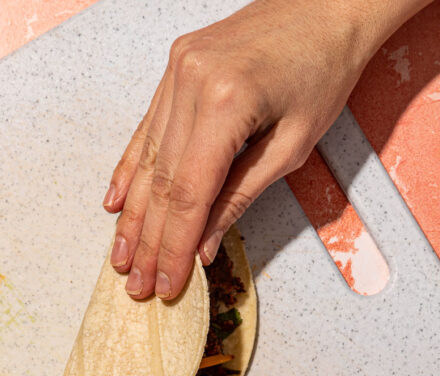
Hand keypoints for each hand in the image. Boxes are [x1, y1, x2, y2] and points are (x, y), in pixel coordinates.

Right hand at [104, 0, 431, 299]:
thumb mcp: (291, 147)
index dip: (174, 246)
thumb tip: (201, 246)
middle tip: (137, 283)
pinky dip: (130, 170)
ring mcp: (177, 72)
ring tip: (122, 257)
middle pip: (161, 182)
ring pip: (148, 160)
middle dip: (149, 241)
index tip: (166, 284)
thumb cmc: (322, 71)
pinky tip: (115, 204)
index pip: (189, 194)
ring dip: (133, 216)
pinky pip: (147, 130)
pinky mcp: (174, 69)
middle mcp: (192, 82)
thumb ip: (239, 198)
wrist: (324, 5)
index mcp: (227, 101)